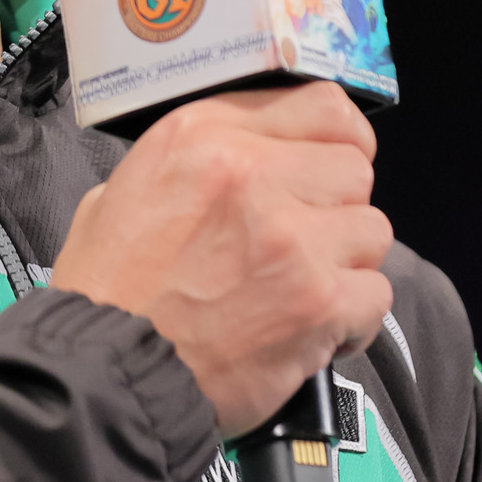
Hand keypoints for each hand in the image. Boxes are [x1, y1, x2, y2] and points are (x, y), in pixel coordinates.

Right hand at [51, 82, 392, 435]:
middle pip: (354, 169)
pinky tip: (316, 332)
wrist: (105, 375)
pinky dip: (354, 319)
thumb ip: (194, 164)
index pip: (321, 106)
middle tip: (306, 242)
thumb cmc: (108, 295)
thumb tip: (250, 160)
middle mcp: (252, 173)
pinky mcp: (317, 301)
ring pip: (373, 230)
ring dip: (347, 263)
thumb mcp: (122, 191)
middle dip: (337, 208)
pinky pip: (377, 294)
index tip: (333, 164)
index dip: (339, 139)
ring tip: (305, 291)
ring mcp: (291, 238)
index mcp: (203, 136)